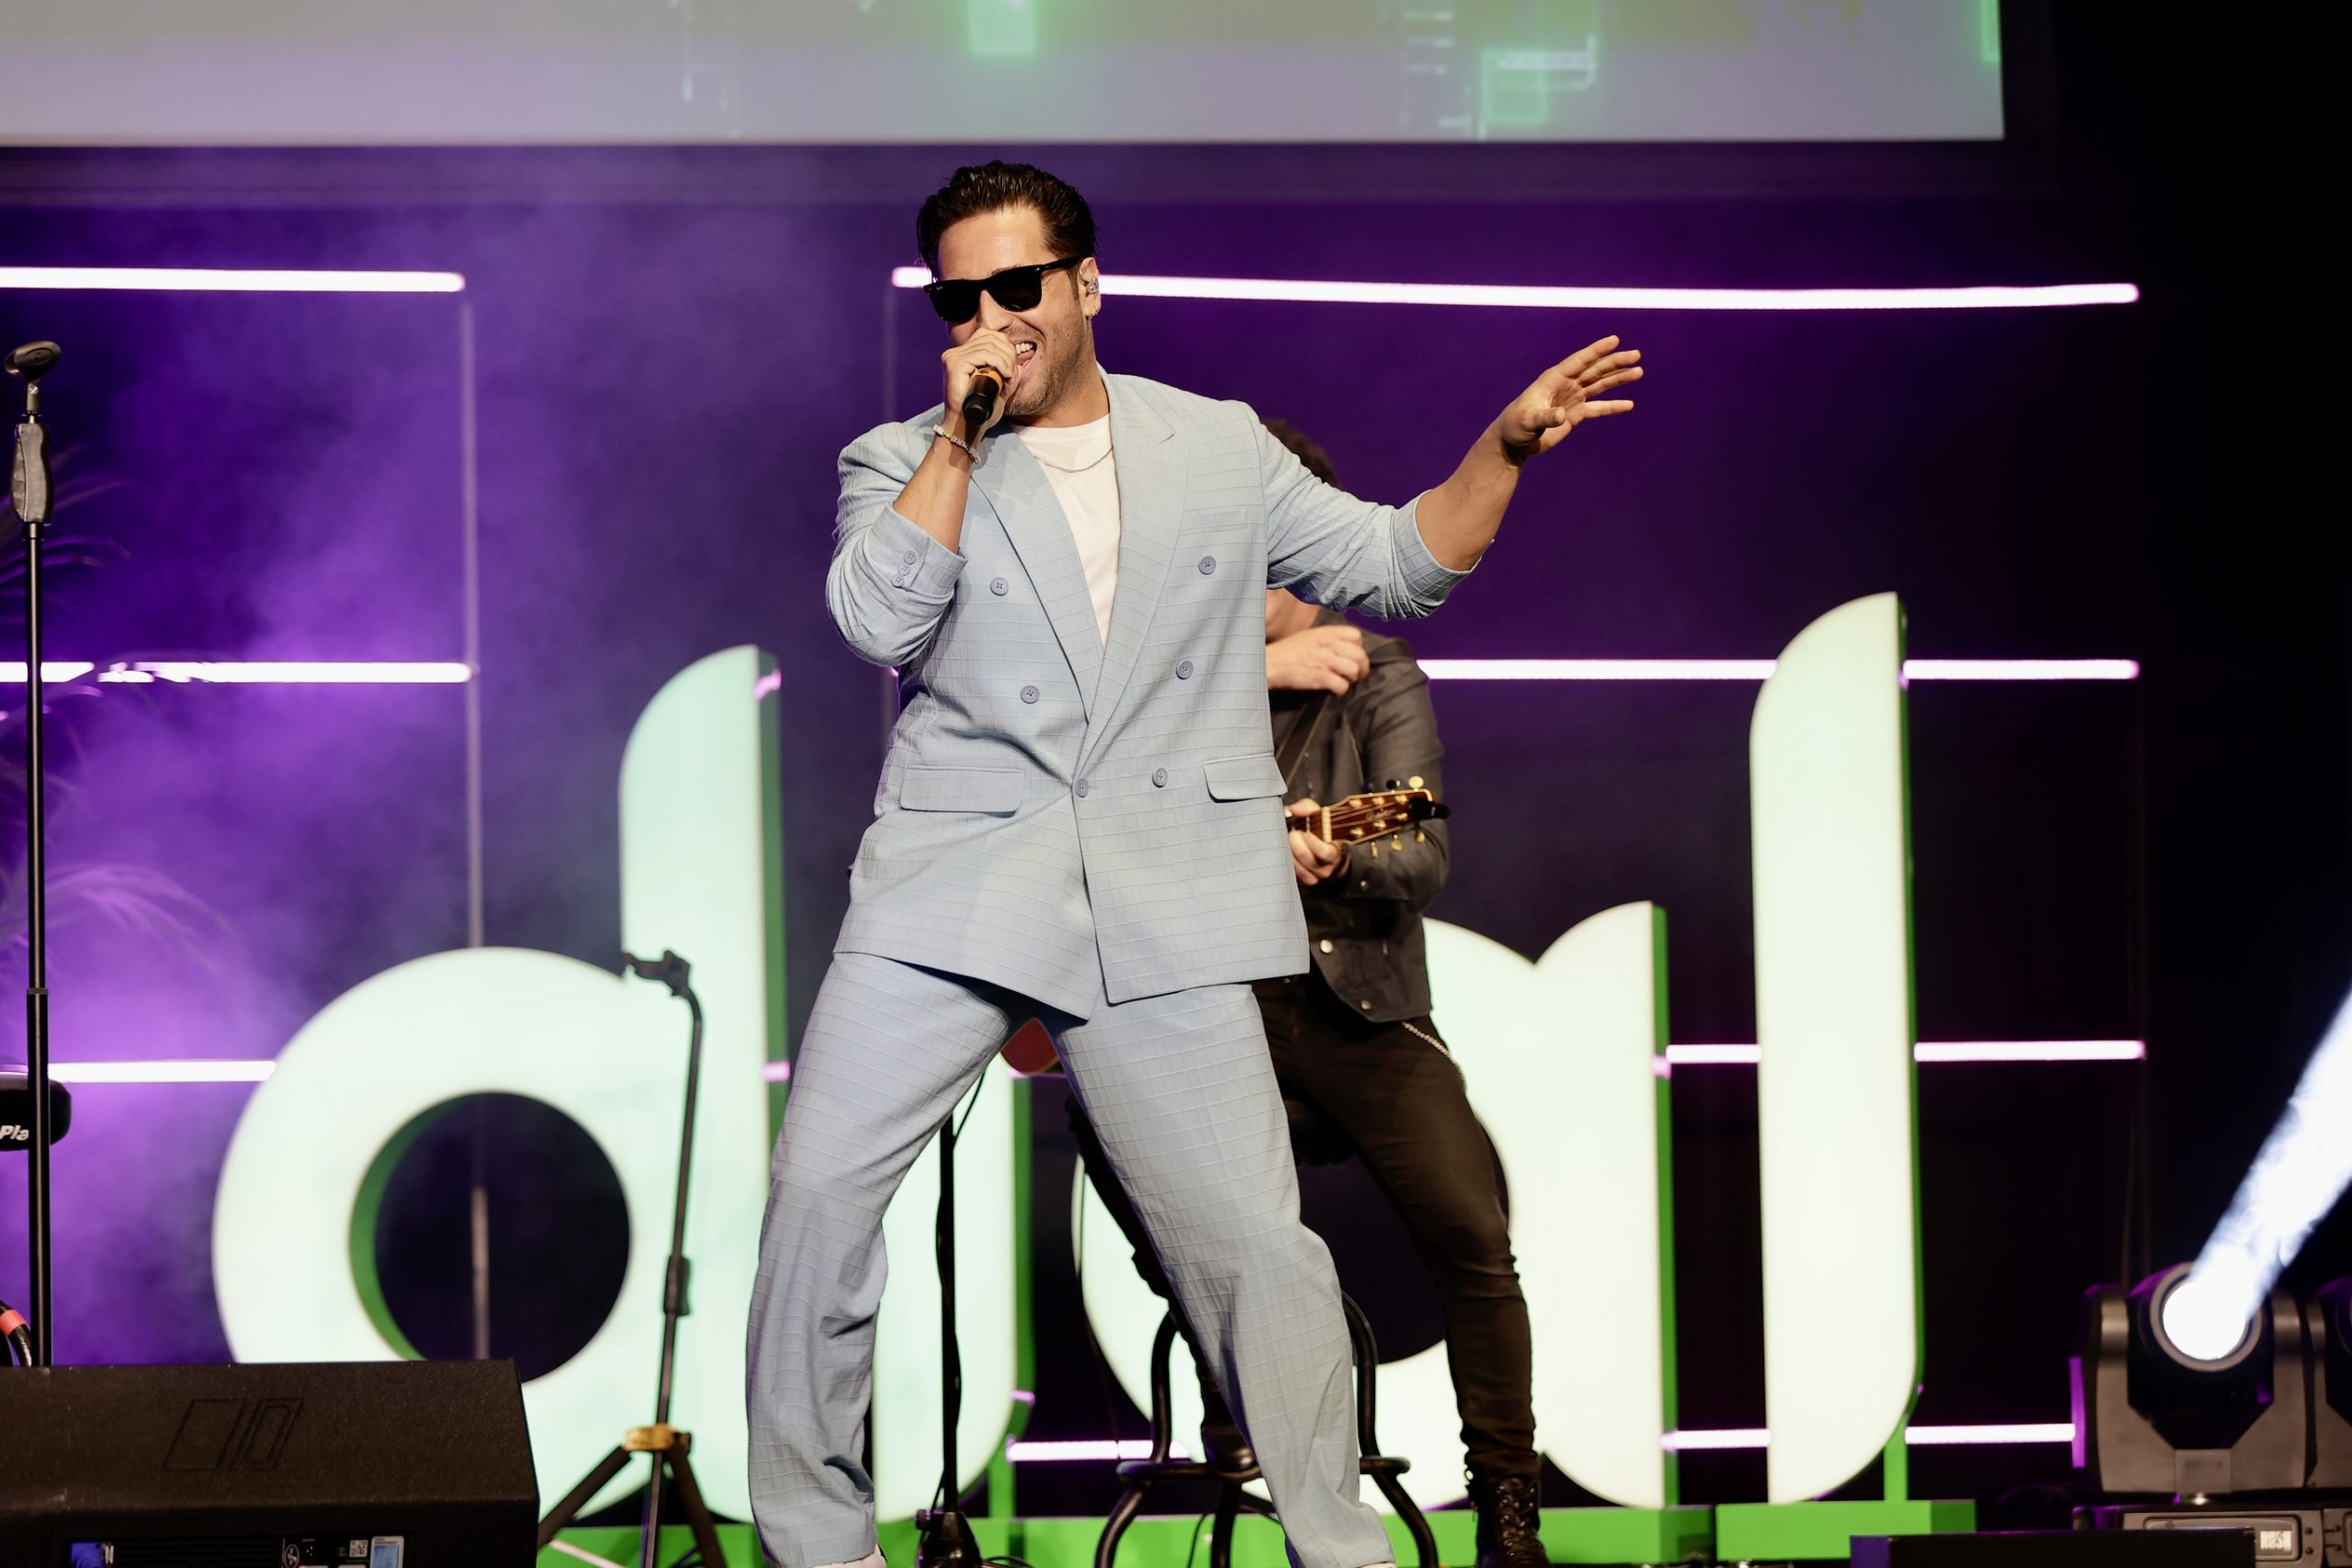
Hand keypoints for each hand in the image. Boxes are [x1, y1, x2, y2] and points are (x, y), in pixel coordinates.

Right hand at [941, 329, 1018, 440]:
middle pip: (990, 337)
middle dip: (1008, 353)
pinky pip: (983, 354)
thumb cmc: (982, 410)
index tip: (1012, 366)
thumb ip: (1008, 373)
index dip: (1006, 346)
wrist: (969, 426)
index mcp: (965, 354)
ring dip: (1006, 360)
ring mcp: (953, 357)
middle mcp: (956, 352)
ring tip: (1008, 376)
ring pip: (989, 345)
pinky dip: (999, 362)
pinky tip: (1005, 375)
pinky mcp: (954, 363)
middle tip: (1011, 373)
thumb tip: (1019, 363)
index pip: (989, 335)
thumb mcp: (1000, 386)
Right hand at [1267, 623, 1369, 694]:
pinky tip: (1335, 691)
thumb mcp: (1309, 636)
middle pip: (1360, 655)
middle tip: (1357, 675)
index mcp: (1327, 632)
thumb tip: (1344, 647)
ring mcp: (1326, 661)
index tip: (1352, 656)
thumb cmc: (1287, 652)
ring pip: (1354, 670)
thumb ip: (1328, 638)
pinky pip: (1343, 685)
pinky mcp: (1321, 677)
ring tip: (1345, 682)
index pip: (1357, 636)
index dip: (1358, 647)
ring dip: (1353, 680)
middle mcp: (1329, 644)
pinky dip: (1341, 691)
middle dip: (1362, 668)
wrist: (1269, 663)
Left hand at [1286, 799, 1349, 886]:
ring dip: (1288, 849)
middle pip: (1304, 856)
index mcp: (1335, 853)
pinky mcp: (1304, 881)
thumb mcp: (1320, 816)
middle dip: (1294, 841)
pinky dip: (1287, 858)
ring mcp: (1315, 877)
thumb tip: (1294, 809)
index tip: (1306, 832)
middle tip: (1293, 833)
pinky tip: (1289, 850)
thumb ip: (1308, 808)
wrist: (1330, 856)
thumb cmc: (1324, 833)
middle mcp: (1326, 868)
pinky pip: (1291, 870)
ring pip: (1294, 864)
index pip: (1324, 852)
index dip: (1312, 841)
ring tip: (1291, 840)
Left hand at [1495, 335, 1642, 459]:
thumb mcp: (1528, 421)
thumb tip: (1561, 416)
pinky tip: (1628, 404)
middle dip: (1615, 361)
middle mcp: (1566, 385)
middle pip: (1595, 369)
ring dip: (1618, 378)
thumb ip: (1545, 418)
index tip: (1615, 340)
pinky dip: (1613, 406)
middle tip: (1636, 355)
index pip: (1579, 361)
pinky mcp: (1576, 414)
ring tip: (1638, 372)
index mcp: (1554, 379)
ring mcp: (1572, 398)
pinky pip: (1598, 408)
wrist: (1514, 441)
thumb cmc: (1515, 426)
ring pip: (1600, 384)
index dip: (1597, 350)